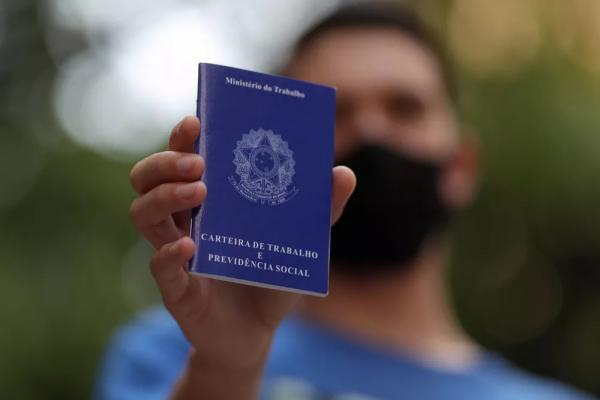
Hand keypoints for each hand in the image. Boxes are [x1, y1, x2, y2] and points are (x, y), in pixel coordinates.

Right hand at [129, 116, 354, 397]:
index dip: (181, 138)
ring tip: (200, 192)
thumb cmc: (272, 275)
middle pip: (146, 179)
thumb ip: (321, 208)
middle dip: (165, 162)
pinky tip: (189, 248)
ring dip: (165, 196)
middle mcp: (183, 221)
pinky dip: (168, 254)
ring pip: (143, 214)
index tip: (196, 121)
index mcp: (207, 201)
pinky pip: (158, 266)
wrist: (258, 331)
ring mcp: (174, 253)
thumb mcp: (301, 239)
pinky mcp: (176, 289)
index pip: (180, 160)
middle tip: (197, 162)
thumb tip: (344, 173)